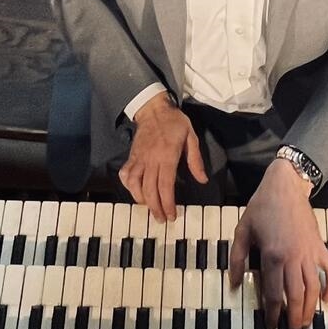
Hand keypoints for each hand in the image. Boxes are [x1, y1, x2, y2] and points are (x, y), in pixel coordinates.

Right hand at [118, 93, 206, 221]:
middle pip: (150, 190)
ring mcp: (138, 159)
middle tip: (161, 219)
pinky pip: (125, 175)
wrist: (153, 109)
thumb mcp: (191, 137)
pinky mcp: (131, 157)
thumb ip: (195, 160)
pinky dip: (128, 186)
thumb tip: (202, 179)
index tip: (171, 215)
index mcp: (167, 156)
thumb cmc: (174, 123)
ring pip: (135, 185)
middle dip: (156, 208)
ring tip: (150, 208)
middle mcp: (150, 160)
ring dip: (142, 200)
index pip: (165, 185)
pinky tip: (135, 192)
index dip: (167, 203)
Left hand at [227, 158, 327, 328]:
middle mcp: (293, 258)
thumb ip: (237, 259)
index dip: (273, 314)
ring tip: (306, 323)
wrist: (285, 186)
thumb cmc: (261, 207)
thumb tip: (234, 284)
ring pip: (313, 288)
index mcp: (272, 257)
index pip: (274, 294)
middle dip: (294, 318)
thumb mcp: (242, 231)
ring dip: (311, 309)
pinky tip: (327, 300)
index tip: (271, 327)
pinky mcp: (320, 246)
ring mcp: (309, 253)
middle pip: (296, 296)